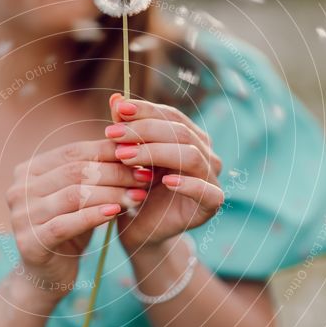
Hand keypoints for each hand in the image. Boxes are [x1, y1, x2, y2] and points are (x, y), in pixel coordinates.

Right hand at [5, 138, 153, 299]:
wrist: (47, 275)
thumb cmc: (68, 229)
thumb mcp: (81, 197)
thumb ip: (94, 172)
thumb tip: (132, 142)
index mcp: (28, 170)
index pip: (73, 152)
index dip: (109, 152)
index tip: (141, 155)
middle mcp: (19, 189)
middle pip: (75, 171)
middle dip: (115, 173)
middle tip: (145, 176)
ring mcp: (21, 215)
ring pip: (74, 195)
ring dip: (112, 194)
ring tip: (138, 195)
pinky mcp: (30, 242)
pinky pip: (66, 224)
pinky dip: (94, 216)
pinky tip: (117, 214)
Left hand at [104, 93, 224, 254]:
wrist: (139, 229)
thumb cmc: (133, 189)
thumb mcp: (126, 157)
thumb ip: (125, 129)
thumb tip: (116, 97)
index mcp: (188, 137)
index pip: (171, 115)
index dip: (145, 110)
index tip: (118, 111)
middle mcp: (205, 153)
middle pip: (179, 133)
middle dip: (144, 131)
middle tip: (113, 135)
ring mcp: (211, 178)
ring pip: (191, 156)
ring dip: (156, 153)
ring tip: (125, 156)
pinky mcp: (212, 204)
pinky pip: (206, 190)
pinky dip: (187, 184)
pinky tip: (165, 182)